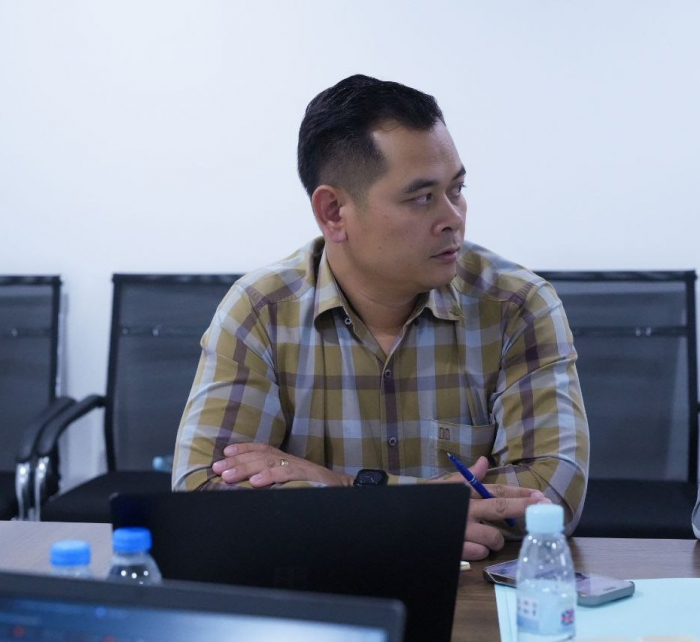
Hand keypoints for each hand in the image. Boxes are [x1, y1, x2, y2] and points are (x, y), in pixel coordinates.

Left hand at [212, 443, 353, 487]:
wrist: (347, 491)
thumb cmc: (318, 489)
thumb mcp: (294, 483)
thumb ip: (276, 482)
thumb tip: (250, 487)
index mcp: (286, 460)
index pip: (262, 450)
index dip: (243, 450)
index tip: (224, 453)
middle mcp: (291, 460)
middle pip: (260, 456)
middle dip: (236, 461)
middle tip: (217, 467)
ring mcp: (299, 467)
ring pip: (268, 463)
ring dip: (245, 468)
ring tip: (228, 475)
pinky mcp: (308, 477)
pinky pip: (286, 474)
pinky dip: (270, 477)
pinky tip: (255, 483)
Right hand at [430, 456, 550, 559]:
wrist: (404, 518)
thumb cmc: (427, 500)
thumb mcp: (445, 485)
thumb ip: (466, 475)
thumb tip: (483, 461)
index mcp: (465, 492)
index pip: (496, 490)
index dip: (519, 492)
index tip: (540, 496)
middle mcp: (466, 509)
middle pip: (500, 508)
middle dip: (524, 507)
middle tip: (544, 507)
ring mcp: (461, 529)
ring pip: (493, 538)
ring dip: (495, 540)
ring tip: (485, 537)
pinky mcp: (456, 547)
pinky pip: (480, 554)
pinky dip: (480, 552)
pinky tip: (472, 546)